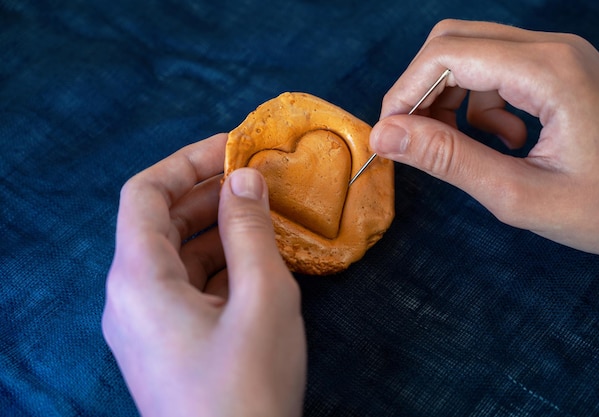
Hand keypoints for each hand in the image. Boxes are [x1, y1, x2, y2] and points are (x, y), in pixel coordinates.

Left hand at [102, 134, 305, 416]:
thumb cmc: (248, 387)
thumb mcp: (261, 298)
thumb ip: (250, 231)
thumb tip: (244, 179)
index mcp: (138, 278)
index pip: (144, 192)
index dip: (187, 161)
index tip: (233, 148)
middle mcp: (129, 297)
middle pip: (158, 222)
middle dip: (206, 193)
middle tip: (256, 178)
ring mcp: (145, 324)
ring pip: (174, 256)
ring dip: (215, 229)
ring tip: (263, 215)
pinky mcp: (165, 344)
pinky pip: (184, 287)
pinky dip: (217, 264)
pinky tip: (255, 259)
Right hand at [371, 19, 598, 256]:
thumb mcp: (520, 195)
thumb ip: (449, 160)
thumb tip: (386, 134)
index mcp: (547, 71)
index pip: (446, 54)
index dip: (404, 92)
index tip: (388, 136)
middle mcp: (552, 48)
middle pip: (454, 41)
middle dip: (421, 89)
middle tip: (413, 139)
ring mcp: (558, 56)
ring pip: (472, 53)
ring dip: (449, 97)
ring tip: (465, 147)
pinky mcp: (559, 70)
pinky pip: (497, 70)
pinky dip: (480, 103)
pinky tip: (504, 140)